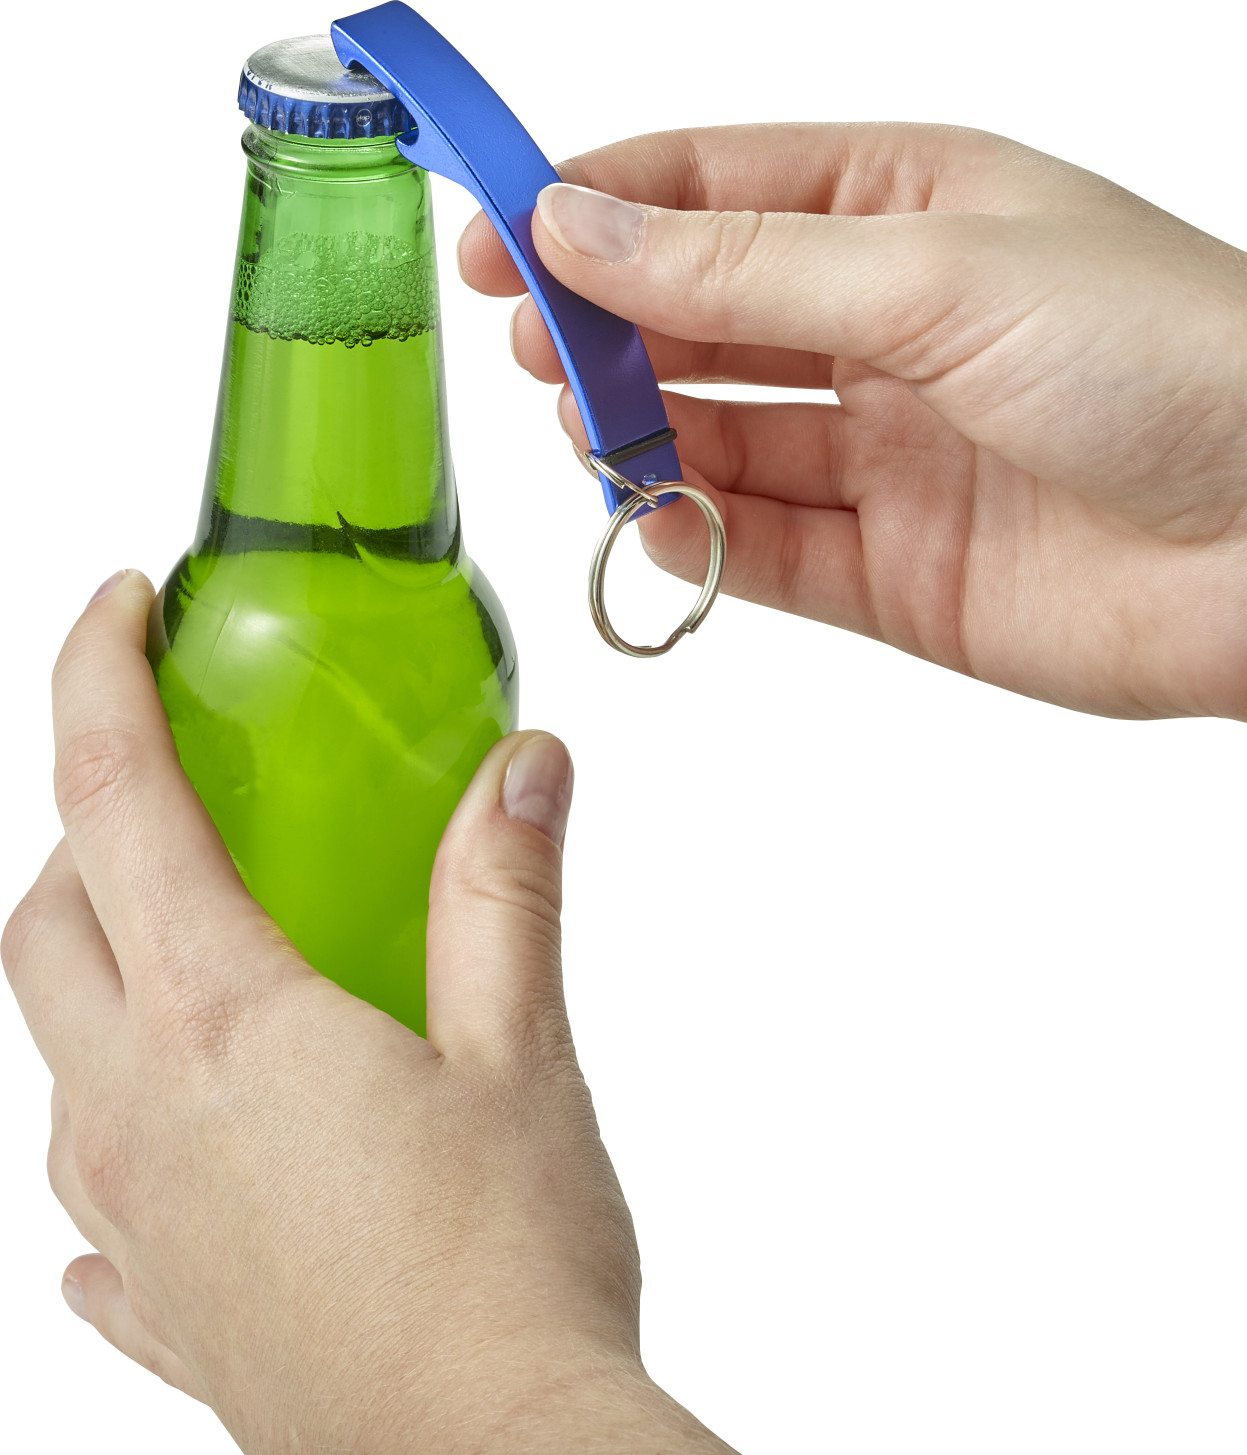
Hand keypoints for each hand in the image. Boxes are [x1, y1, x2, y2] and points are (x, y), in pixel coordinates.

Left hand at [2, 571, 731, 1454]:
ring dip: (101, 972)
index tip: (120, 607)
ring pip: (56, 1055)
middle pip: (44, 923)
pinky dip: (122, 1135)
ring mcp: (138, 1222)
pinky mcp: (170, 1306)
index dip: (99, 680)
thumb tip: (522, 771)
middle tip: (175, 786)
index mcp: (224, 1025)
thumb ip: (505, 894)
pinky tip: (188, 1151)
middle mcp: (142, 1116)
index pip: (116, 802)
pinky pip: (96, 1204)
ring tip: (205, 952)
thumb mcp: (522, 1054)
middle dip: (83, 826)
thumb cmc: (504, 1274)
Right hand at [459, 123, 1246, 837]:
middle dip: (610, 323)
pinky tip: (652, 510)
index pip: (719, 190)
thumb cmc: (1173, 356)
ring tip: (585, 419)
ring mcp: (892, 455)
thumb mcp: (940, 268)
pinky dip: (700, 532)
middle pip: (706, 316)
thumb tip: (587, 232)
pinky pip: (765, 546)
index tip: (498, 229)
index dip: (600, 206)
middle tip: (528, 340)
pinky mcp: (898, 569)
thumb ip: (751, 267)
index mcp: (913, 208)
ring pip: (725, 435)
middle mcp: (894, 329)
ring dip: (645, 428)